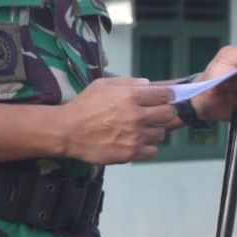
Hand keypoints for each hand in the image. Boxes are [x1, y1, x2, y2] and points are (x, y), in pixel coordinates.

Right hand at [60, 76, 177, 163]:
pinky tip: (136, 141)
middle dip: (164, 112)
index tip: (164, 98)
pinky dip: (147, 147)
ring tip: (141, 129)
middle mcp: (136, 116)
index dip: (166, 96)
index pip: (164, 95)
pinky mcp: (131, 153)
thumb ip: (128, 82)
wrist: (67, 131)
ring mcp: (135, 137)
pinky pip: (152, 151)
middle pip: (168, 114)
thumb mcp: (103, 84)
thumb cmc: (84, 106)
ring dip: (154, 130)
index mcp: (131, 96)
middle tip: (155, 113)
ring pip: (161, 133)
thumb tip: (148, 84)